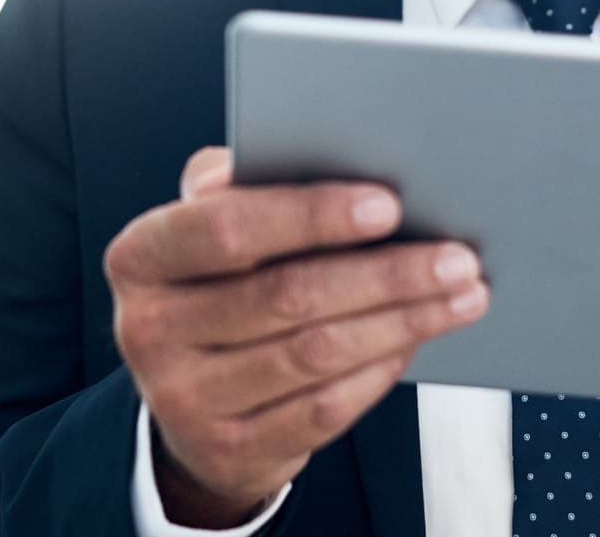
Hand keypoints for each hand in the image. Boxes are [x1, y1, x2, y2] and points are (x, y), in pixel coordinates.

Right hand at [105, 146, 489, 527]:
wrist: (187, 401)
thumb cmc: (215, 287)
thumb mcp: (205, 229)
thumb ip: (238, 186)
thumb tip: (301, 151)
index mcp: (140, 256)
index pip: (227, 228)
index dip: (310, 216)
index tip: (387, 205)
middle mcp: (148, 329)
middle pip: (287, 295)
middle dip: (385, 273)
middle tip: (455, 257)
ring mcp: (184, 398)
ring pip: (315, 353)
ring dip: (402, 321)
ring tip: (459, 295)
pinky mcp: (228, 448)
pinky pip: (323, 408)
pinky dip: (379, 370)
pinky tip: (414, 340)